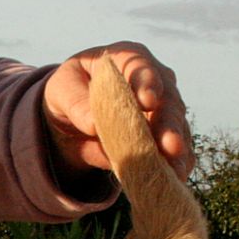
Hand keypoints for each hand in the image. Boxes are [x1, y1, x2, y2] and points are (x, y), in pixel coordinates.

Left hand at [42, 42, 193, 184]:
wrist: (72, 115)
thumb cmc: (69, 92)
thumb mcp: (61, 91)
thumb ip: (76, 103)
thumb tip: (94, 126)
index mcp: (127, 58)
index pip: (140, 67)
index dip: (147, 84)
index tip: (147, 103)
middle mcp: (155, 81)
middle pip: (168, 101)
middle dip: (169, 126)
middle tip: (169, 146)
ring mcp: (164, 109)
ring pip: (176, 128)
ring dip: (177, 151)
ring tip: (175, 171)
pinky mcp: (164, 136)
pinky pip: (175, 150)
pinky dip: (176, 164)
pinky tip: (176, 179)